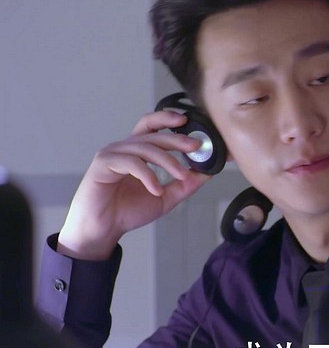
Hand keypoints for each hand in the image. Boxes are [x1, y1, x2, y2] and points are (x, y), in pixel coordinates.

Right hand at [57, 111, 211, 259]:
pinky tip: (156, 189)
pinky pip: (131, 163)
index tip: (187, 120)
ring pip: (145, 148)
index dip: (167, 118)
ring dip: (167, 161)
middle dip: (177, 139)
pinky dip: (148, 175)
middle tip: (195, 147)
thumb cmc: (128, 211)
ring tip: (181, 176)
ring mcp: (112, 154)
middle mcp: (124, 148)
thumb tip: (207, 173)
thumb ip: (185, 185)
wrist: (103, 230)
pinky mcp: (102, 164)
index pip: (151, 125)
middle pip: (153, 134)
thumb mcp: (165, 198)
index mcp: (137, 151)